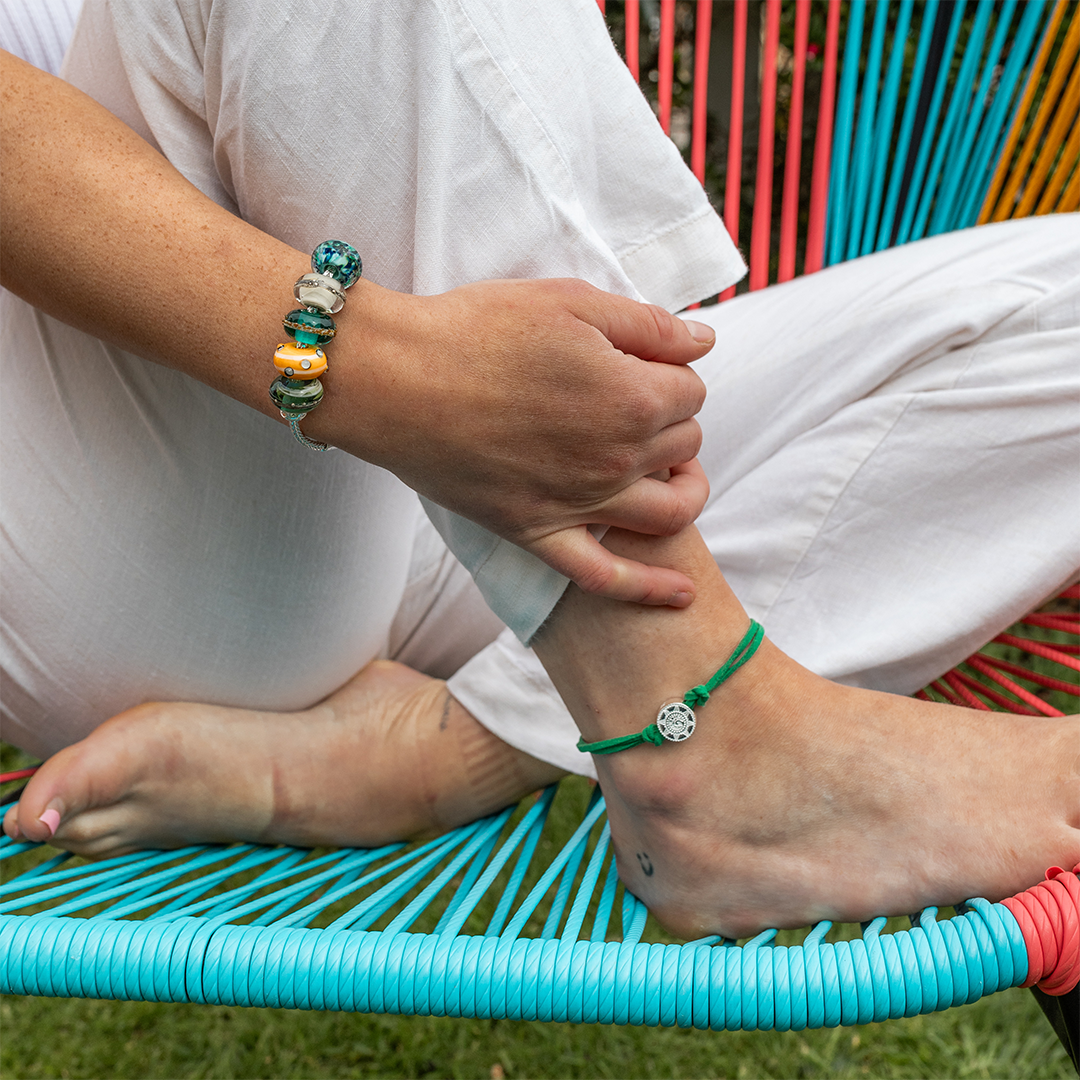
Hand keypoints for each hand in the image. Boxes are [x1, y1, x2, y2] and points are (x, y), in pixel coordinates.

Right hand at [309, 277, 715, 603]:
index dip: (670, 370)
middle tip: (629, 399)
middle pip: (685, 444)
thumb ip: (648, 324)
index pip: (691, 390)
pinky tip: (682, 595)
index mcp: (634, 397)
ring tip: (670, 473)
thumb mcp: (570, 302)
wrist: (396, 379)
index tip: (636, 361)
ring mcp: (581, 505)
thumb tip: (704, 341)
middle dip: (671, 418)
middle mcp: (618, 459)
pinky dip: (650, 589)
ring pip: (671, 512)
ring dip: (684, 489)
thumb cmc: (477, 331)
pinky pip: (606, 578)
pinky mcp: (539, 535)